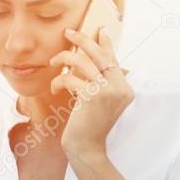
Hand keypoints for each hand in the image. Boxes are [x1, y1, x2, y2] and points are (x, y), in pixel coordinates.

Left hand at [49, 27, 133, 157]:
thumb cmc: (89, 126)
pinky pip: (71, 79)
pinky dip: (58, 80)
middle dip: (83, 39)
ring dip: (64, 58)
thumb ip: (100, 83)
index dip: (106, 43)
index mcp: (125, 88)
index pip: (113, 60)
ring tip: (53, 61)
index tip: (99, 30)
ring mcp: (108, 92)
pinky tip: (53, 86)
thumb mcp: (99, 102)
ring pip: (83, 62)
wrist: (87, 149)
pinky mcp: (92, 97)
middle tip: (68, 32)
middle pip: (100, 55)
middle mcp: (120, 88)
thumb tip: (88, 60)